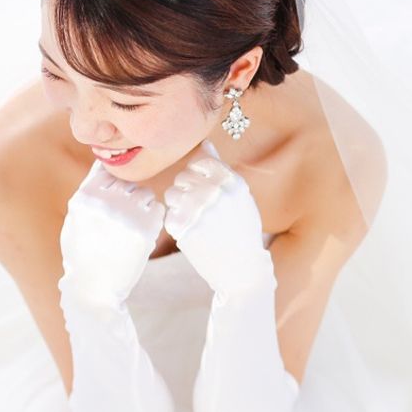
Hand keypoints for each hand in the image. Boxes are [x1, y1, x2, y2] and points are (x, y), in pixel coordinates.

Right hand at [59, 160, 164, 307]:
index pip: (107, 169)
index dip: (111, 184)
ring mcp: (127, 213)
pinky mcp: (146, 228)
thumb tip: (105, 159)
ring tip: (128, 226)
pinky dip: (152, 218)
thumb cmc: (83, 250)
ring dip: (140, 205)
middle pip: (127, 179)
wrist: (93, 287)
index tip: (109, 200)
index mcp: (86, 195)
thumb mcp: (76, 216)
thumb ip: (91, 188)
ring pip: (144, 193)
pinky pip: (157, 208)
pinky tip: (139, 233)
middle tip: (120, 218)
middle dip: (126, 194)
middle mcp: (106, 200)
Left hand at [163, 140, 273, 296]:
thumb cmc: (241, 230)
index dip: (198, 176)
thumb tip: (205, 143)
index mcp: (232, 182)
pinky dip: (177, 223)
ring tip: (195, 220)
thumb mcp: (240, 197)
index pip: (200, 161)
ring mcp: (198, 209)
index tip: (204, 191)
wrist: (241, 268)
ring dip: (179, 205)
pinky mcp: (183, 227)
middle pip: (182, 176)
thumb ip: (221, 170)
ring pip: (171, 193)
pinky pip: (169, 214)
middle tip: (199, 209)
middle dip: (187, 190)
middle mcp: (215, 192)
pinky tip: (192, 233)